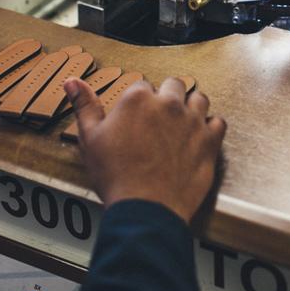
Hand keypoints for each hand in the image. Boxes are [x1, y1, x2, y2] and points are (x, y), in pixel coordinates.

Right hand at [64, 77, 225, 222]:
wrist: (146, 209)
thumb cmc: (115, 175)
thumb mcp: (90, 138)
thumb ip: (84, 106)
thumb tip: (71, 82)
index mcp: (138, 98)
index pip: (141, 85)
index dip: (138, 101)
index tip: (136, 118)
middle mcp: (168, 103)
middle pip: (173, 85)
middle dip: (167, 97)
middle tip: (158, 119)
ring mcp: (192, 121)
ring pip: (199, 99)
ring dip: (191, 107)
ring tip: (181, 123)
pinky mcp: (210, 141)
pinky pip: (218, 123)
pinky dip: (210, 128)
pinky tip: (200, 137)